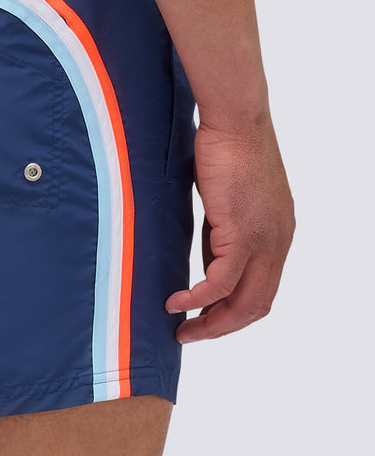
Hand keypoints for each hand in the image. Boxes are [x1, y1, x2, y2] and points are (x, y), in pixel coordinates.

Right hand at [165, 115, 294, 342]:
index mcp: (278, 235)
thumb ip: (222, 233)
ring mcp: (264, 239)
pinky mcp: (242, 232)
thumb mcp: (227, 201)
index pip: (262, 290)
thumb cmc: (228, 148)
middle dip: (222, 327)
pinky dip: (197, 299)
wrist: (236, 120)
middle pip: (256, 305)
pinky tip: (176, 302)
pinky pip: (220, 281)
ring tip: (181, 328)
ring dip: (211, 322)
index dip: (234, 313)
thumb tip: (206, 257)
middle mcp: (278, 242)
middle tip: (190, 335)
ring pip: (243, 301)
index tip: (205, 319)